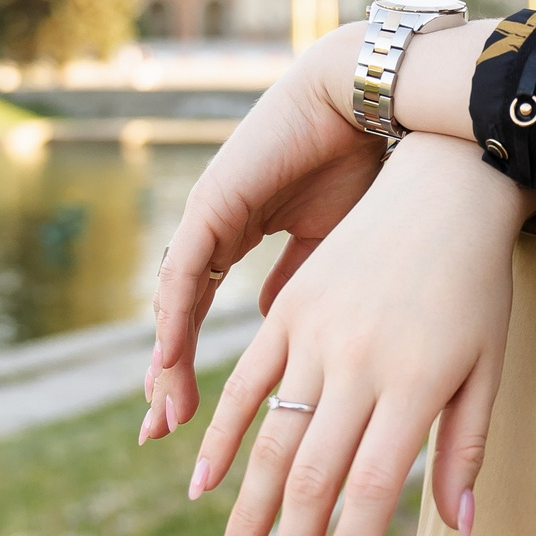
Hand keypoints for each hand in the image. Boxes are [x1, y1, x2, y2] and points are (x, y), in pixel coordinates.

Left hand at [139, 23, 376, 444]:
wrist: (373, 104)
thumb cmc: (365, 166)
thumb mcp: (334, 249)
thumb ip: (300, 287)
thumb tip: (273, 325)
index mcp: (240, 239)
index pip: (206, 317)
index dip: (197, 367)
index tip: (193, 423)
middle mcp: (214, 232)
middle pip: (178, 318)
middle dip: (169, 377)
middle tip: (161, 432)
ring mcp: (208, 216)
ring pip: (173, 302)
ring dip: (167, 358)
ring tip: (166, 412)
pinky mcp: (213, 202)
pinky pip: (186, 270)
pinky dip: (175, 317)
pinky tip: (169, 358)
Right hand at [195, 133, 535, 535]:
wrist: (445, 189)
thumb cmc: (480, 287)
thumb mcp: (488, 366)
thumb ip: (466, 447)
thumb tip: (461, 529)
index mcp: (414, 384)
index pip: (373, 489)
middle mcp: (358, 364)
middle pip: (314, 478)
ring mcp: (316, 336)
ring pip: (272, 441)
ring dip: (246, 514)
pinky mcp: (289, 313)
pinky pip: (247, 383)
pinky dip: (221, 438)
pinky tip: (200, 487)